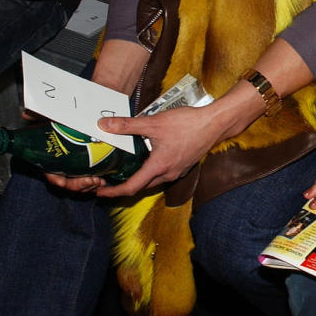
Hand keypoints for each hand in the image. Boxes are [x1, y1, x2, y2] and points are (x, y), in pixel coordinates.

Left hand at [46, 104, 227, 198]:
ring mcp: (177, 171)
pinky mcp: (183, 166)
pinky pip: (163, 174)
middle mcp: (168, 174)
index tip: (100, 192)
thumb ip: (128, 125)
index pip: (132, 187)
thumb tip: (105, 125)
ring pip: (153, 180)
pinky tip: (146, 159)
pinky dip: (151, 171)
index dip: (114, 192)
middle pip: (142, 187)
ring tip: (124, 170)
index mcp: (159, 166)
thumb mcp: (154, 122)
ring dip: (139, 178)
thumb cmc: (188, 123)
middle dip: (124, 186)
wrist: (215, 124)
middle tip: (108, 180)